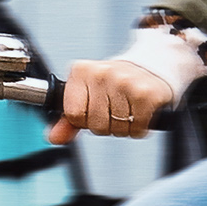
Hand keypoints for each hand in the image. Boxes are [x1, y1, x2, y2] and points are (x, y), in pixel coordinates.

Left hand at [49, 59, 172, 145]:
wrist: (151, 67)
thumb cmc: (116, 82)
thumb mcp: (88, 94)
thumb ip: (68, 119)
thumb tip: (54, 138)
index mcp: (81, 71)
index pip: (73, 114)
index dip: (85, 120)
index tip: (94, 109)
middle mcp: (102, 73)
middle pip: (95, 125)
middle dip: (106, 125)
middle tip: (115, 109)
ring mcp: (125, 82)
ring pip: (116, 129)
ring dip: (124, 126)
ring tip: (129, 108)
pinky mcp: (145, 94)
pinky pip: (136, 129)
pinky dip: (140, 127)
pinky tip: (141, 111)